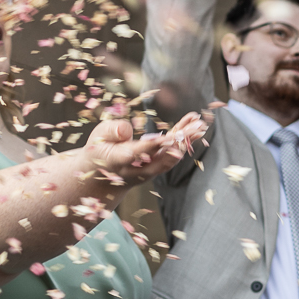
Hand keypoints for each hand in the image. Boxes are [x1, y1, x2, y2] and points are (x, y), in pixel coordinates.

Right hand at [83, 111, 208, 184]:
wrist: (104, 174)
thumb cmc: (100, 149)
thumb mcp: (98, 137)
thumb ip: (110, 131)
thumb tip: (126, 130)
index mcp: (119, 161)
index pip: (138, 153)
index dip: (153, 146)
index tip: (168, 137)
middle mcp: (138, 169)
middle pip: (162, 158)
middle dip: (180, 142)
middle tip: (196, 126)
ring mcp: (150, 170)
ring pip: (172, 156)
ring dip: (187, 140)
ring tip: (200, 124)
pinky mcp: (158, 165)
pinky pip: (173, 152)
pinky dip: (184, 139)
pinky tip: (194, 124)